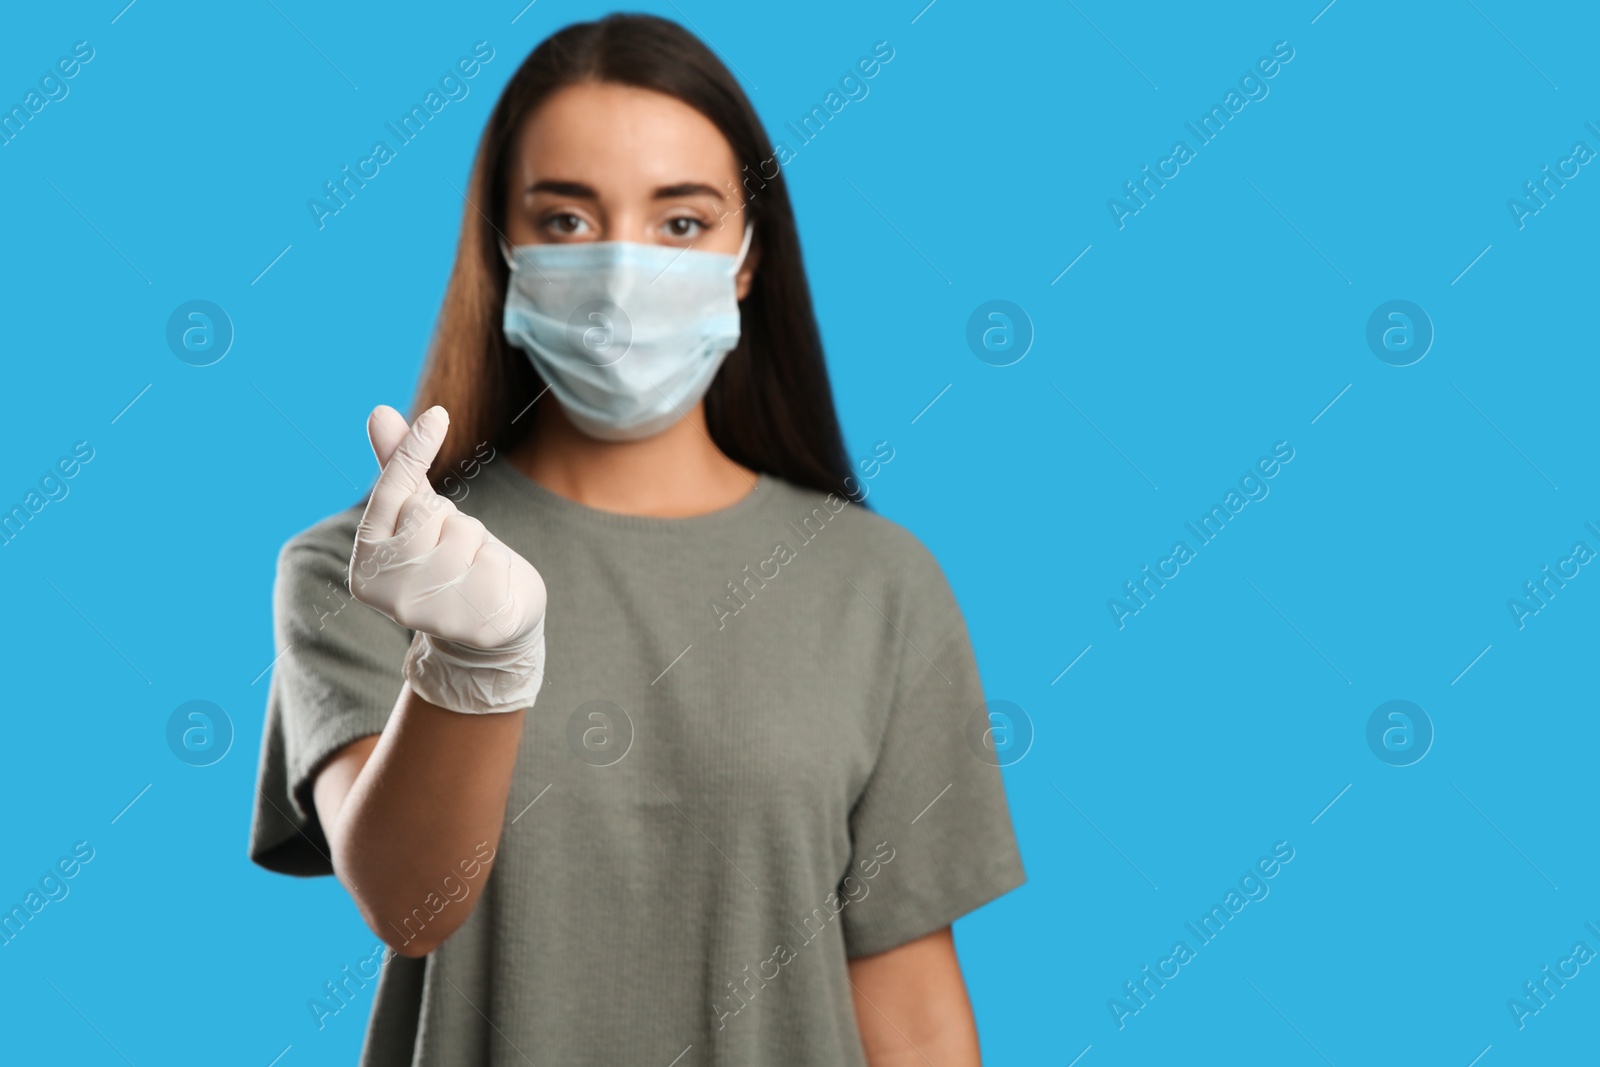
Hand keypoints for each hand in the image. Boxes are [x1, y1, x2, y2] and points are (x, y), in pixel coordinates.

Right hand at [349, 404, 547, 713]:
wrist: (490, 630)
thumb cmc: (453, 562)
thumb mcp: (424, 516)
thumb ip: (400, 469)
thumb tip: (379, 411)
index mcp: (366, 565)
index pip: (390, 494)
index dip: (413, 451)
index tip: (438, 415)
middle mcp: (388, 594)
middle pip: (433, 512)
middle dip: (453, 520)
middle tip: (454, 551)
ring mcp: (429, 614)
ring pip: (465, 533)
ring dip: (478, 543)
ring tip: (471, 571)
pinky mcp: (474, 625)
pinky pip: (495, 561)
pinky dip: (502, 567)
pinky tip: (493, 591)